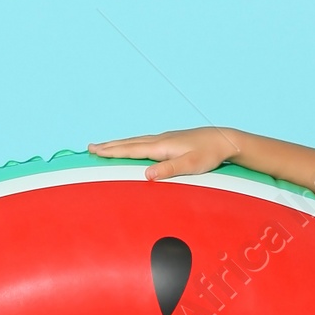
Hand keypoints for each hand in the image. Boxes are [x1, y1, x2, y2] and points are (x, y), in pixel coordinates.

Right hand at [86, 127, 239, 179]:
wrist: (224, 140)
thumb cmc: (209, 154)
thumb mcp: (190, 165)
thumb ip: (168, 170)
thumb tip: (146, 175)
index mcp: (161, 146)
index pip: (131, 149)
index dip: (111, 151)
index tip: (94, 151)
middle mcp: (160, 140)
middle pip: (128, 143)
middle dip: (109, 146)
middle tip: (90, 147)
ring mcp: (165, 139)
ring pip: (135, 141)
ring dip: (118, 144)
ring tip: (104, 146)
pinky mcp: (170, 140)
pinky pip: (143, 141)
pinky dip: (131, 143)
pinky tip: (131, 146)